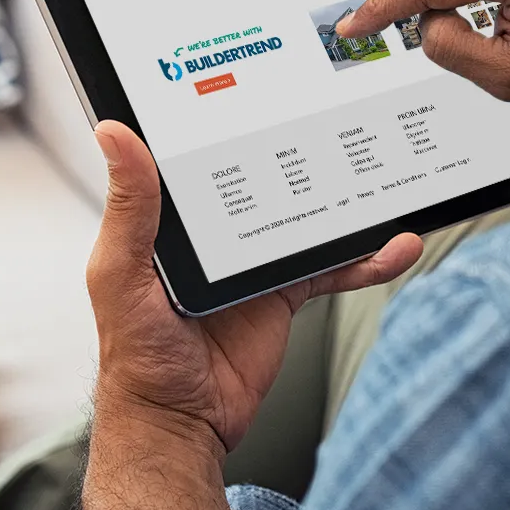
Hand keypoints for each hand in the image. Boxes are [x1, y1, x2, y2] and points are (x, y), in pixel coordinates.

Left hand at [86, 122, 421, 450]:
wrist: (180, 424)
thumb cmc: (134, 355)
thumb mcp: (120, 272)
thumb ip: (130, 208)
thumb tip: (114, 134)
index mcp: (169, 218)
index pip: (199, 157)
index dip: (223, 123)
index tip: (257, 85)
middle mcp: (214, 233)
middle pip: (264, 179)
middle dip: (299, 152)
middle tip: (336, 116)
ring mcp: (252, 262)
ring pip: (306, 218)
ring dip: (343, 201)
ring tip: (380, 177)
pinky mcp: (283, 295)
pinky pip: (331, 268)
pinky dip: (366, 259)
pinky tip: (395, 247)